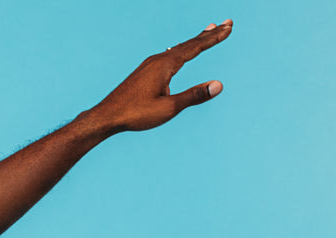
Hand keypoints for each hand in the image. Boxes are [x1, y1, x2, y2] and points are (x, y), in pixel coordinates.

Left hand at [89, 20, 232, 133]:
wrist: (106, 117)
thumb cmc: (135, 114)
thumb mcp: (168, 108)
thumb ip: (193, 96)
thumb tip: (218, 85)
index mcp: (165, 65)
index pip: (195, 47)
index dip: (213, 38)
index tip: (229, 27)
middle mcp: (157, 60)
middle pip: (188, 44)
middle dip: (208, 34)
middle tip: (226, 23)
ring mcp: (148, 65)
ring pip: (178, 49)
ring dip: (195, 40)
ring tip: (208, 31)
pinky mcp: (143, 72)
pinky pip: (168, 55)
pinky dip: (181, 50)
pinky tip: (179, 52)